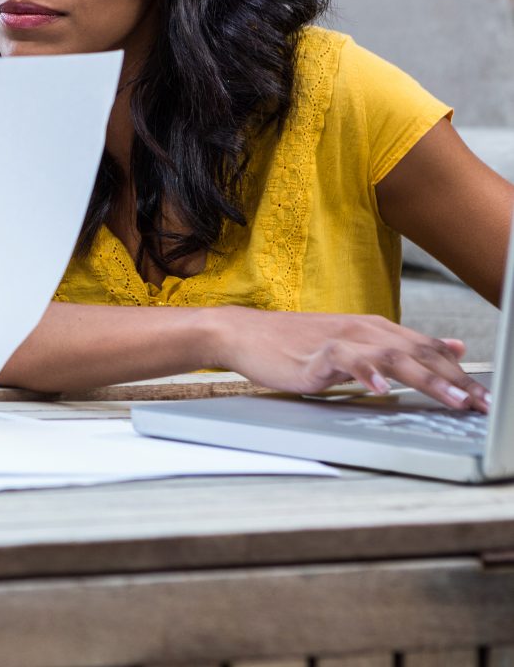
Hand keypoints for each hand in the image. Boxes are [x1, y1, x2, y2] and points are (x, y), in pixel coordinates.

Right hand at [207, 306, 488, 411]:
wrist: (247, 334)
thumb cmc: (297, 344)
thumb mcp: (356, 343)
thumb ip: (402, 346)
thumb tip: (451, 346)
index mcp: (377, 330)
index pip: (430, 349)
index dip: (461, 373)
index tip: (486, 398)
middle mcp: (366, 330)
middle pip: (421, 353)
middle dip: (456, 380)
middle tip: (481, 404)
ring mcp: (343, 340)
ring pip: (395, 356)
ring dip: (427, 379)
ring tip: (450, 398)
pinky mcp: (318, 353)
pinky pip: (348, 362)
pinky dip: (366, 374)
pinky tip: (379, 389)